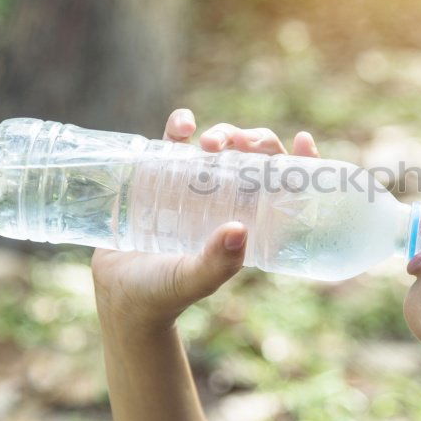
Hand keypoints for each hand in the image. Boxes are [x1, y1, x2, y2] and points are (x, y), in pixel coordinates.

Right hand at [91, 108, 320, 332]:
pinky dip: (181, 124)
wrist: (117, 295)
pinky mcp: (160, 175)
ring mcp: (194, 186)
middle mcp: (226, 202)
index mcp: (249, 224)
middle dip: (257, 142)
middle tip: (244, 143)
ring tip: (210, 143)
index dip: (301, 164)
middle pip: (255, 159)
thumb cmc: (162, 294)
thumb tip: (240, 230)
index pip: (285, 189)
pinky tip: (183, 125)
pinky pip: (175, 140)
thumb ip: (215, 264)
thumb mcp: (192, 280)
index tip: (303, 142)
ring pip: (221, 145)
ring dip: (224, 133)